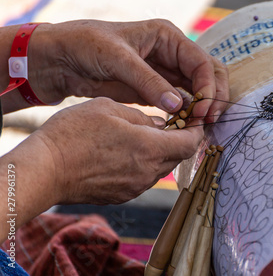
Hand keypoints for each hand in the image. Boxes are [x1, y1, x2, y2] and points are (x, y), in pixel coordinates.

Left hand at [29, 20, 227, 121]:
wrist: (63, 59)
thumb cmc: (87, 45)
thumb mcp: (118, 59)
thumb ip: (149, 82)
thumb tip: (179, 106)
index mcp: (168, 37)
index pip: (202, 62)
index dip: (208, 87)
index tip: (203, 110)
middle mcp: (173, 54)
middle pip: (208, 75)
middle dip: (212, 97)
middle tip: (209, 120)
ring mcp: (166, 73)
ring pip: (198, 90)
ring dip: (203, 107)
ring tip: (201, 127)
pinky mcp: (157, 90)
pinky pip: (181, 102)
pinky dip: (187, 114)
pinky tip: (186, 127)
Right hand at [30, 97, 203, 203]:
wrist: (43, 171)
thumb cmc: (72, 135)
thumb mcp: (109, 108)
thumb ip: (142, 116)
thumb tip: (160, 125)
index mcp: (149, 148)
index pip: (190, 144)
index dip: (197, 131)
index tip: (195, 120)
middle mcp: (147, 172)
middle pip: (179, 157)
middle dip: (180, 140)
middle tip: (173, 125)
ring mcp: (135, 187)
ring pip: (162, 168)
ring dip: (162, 152)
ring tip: (148, 136)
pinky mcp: (122, 195)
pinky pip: (144, 178)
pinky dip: (145, 164)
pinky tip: (129, 152)